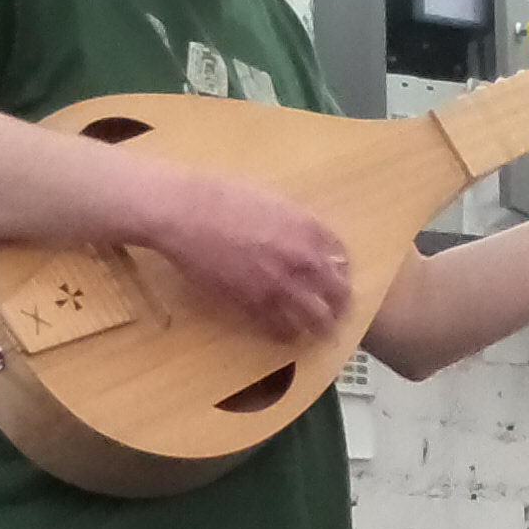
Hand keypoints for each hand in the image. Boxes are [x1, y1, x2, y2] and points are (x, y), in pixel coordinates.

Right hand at [140, 169, 352, 337]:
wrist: (187, 212)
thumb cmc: (223, 196)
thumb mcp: (272, 199)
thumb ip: (297, 222)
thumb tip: (311, 240)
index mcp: (308, 228)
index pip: (342, 257)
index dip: (340, 269)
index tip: (335, 276)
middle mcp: (302, 259)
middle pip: (338, 292)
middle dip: (339, 302)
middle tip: (336, 310)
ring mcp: (280, 285)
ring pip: (316, 318)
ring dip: (320, 325)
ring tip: (320, 331)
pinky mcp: (254, 303)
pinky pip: (282, 328)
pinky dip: (288, 332)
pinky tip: (287, 332)